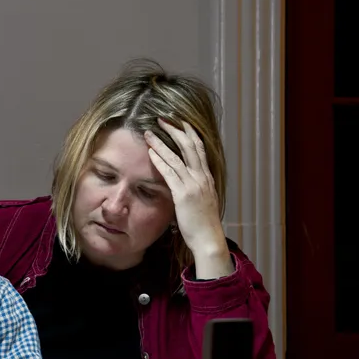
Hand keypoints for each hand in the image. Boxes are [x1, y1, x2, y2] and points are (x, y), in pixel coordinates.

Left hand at [144, 120, 233, 278]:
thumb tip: (185, 183)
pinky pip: (170, 174)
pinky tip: (151, 152)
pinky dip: (160, 161)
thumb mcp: (201, 201)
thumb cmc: (203, 224)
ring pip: (177, 157)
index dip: (189, 133)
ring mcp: (194, 185)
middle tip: (162, 119)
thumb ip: (195, 189)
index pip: (199, 148)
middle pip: (190, 146)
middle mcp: (202, 177)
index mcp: (207, 177)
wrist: (209, 239)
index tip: (180, 122)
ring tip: (149, 132)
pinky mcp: (183, 195)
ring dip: (161, 143)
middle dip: (175, 130)